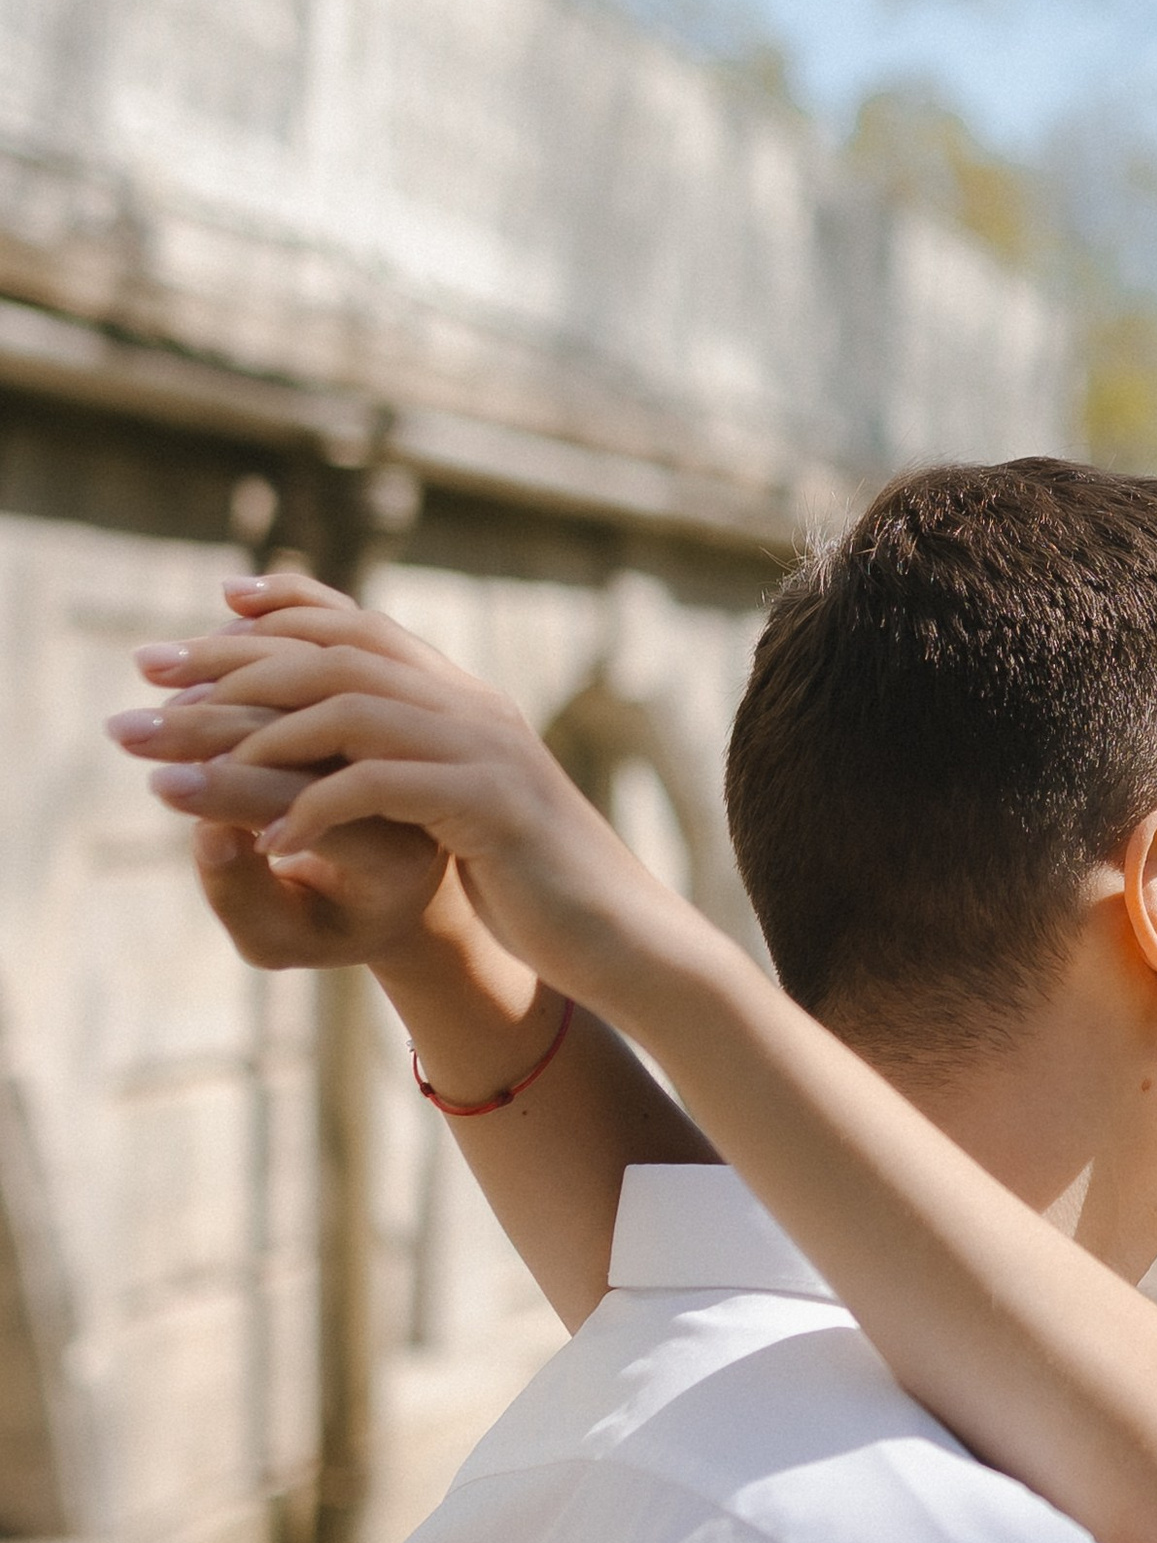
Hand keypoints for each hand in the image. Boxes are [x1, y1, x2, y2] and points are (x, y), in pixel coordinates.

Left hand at [109, 575, 689, 1009]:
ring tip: (179, 774)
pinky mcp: (488, 807)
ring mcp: (484, 751)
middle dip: (230, 661)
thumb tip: (356, 741)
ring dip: (248, 736)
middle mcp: (471, 707)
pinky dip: (314, 810)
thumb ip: (415, 765)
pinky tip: (269, 848)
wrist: (622, 938)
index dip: (285, 604)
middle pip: (332, 653)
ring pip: (343, 709)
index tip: (210, 607)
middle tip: (147, 677)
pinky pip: (378, 788)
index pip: (362, 624)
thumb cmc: (537, 887)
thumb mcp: (463, 811)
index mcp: (463, 700)